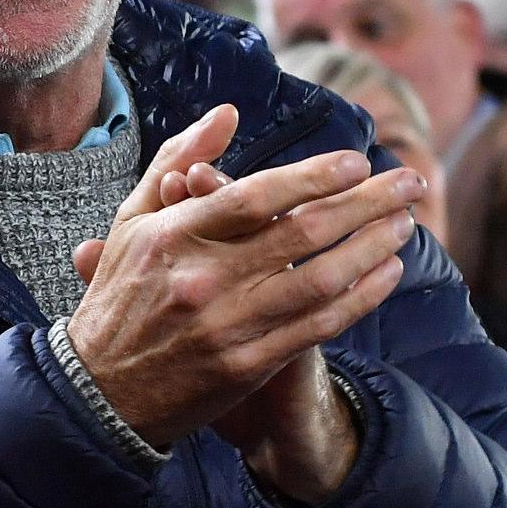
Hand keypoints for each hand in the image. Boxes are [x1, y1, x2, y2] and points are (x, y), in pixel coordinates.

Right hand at [61, 104, 421, 452]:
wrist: (98, 393)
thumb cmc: (120, 296)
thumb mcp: (132, 221)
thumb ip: (177, 160)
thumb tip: (227, 114)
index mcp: (172, 236)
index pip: (255, 195)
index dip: (314, 176)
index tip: (357, 161)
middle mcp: (201, 278)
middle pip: (303, 232)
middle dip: (367, 202)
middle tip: (408, 181)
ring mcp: (226, 325)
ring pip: (320, 279)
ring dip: (373, 247)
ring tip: (406, 223)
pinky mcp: (247, 366)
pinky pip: (318, 326)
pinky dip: (360, 297)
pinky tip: (386, 272)